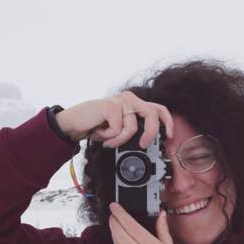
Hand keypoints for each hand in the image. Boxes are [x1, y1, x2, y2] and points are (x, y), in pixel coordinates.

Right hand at [55, 92, 173, 147]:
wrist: (73, 123)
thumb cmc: (95, 126)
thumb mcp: (118, 128)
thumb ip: (132, 130)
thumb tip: (148, 143)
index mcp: (134, 104)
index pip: (158, 109)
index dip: (168, 122)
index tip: (169, 136)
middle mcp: (130, 99)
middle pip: (152, 115)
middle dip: (151, 133)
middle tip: (142, 144)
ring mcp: (121, 101)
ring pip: (132, 128)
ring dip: (118, 140)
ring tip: (106, 140)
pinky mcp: (111, 106)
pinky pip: (117, 130)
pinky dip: (108, 137)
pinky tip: (98, 132)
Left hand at [108, 202, 203, 243]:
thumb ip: (163, 231)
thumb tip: (161, 215)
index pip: (129, 225)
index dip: (119, 213)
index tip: (114, 206)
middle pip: (118, 233)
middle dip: (113, 221)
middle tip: (113, 214)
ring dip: (114, 233)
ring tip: (116, 226)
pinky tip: (120, 242)